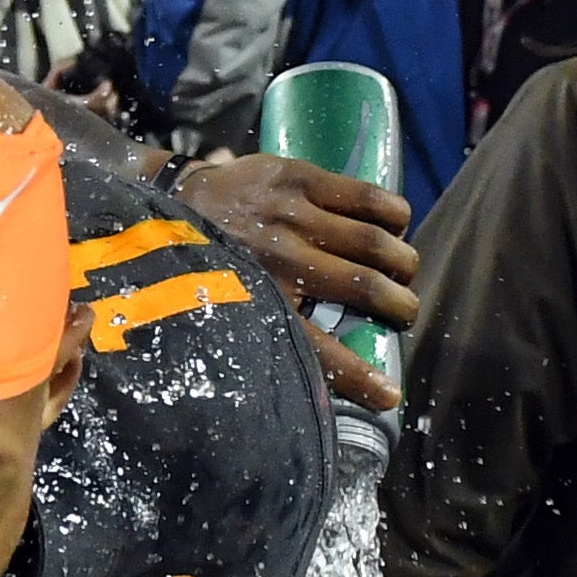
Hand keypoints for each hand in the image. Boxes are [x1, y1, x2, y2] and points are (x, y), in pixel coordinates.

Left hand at [173, 152, 416, 411]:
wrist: (172, 203)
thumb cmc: (203, 268)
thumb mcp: (224, 310)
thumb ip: (263, 336)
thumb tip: (304, 385)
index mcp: (257, 305)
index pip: (320, 352)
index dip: (361, 378)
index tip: (390, 397)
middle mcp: (278, 262)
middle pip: (366, 288)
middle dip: (401, 305)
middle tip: (405, 311)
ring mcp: (291, 216)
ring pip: (375, 242)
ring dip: (403, 263)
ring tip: (405, 273)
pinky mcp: (299, 179)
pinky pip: (369, 198)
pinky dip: (396, 216)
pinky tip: (398, 227)